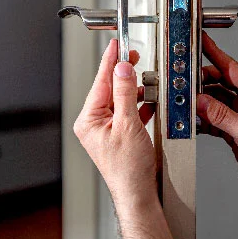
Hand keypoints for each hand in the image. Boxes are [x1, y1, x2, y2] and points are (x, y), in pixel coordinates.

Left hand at [73, 39, 156, 203]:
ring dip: (134, 90)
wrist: (138, 193)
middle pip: (109, 89)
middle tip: (133, 57)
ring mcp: (106, 130)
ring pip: (120, 100)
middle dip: (124, 74)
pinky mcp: (119, 135)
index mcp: (88, 120)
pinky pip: (128, 112)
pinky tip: (148, 100)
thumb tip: (123, 69)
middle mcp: (94, 124)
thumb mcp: (128, 124)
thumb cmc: (128, 169)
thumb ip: (126, 93)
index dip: (110, 61)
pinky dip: (139, 105)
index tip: (116, 45)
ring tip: (146, 81)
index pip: (100, 82)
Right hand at [197, 33, 237, 192]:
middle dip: (201, 81)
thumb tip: (201, 101)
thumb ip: (222, 115)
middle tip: (184, 81)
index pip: (232, 68)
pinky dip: (203, 119)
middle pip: (220, 82)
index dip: (215, 53)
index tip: (201, 41)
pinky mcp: (234, 128)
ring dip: (201, 102)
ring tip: (186, 102)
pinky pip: (214, 117)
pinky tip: (194, 121)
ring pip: (214, 100)